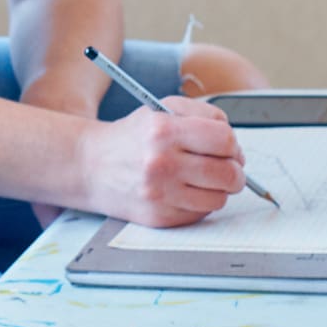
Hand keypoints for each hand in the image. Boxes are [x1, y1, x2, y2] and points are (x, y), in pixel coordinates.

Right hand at [78, 97, 245, 226]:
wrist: (90, 166)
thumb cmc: (132, 136)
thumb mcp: (162, 109)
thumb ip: (202, 114)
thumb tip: (233, 142)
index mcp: (164, 130)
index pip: (224, 140)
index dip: (233, 144)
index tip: (229, 148)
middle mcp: (161, 163)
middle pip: (228, 174)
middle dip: (236, 171)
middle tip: (229, 168)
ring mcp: (160, 194)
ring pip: (219, 198)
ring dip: (219, 189)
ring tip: (205, 179)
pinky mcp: (159, 217)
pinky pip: (200, 214)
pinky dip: (200, 203)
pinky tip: (186, 191)